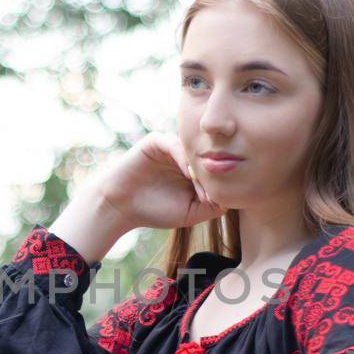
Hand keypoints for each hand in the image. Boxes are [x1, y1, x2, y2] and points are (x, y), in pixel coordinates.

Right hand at [91, 131, 226, 232]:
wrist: (120, 207)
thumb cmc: (154, 211)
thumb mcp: (190, 213)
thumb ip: (211, 206)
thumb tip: (233, 199)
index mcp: (193, 169)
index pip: (215, 167)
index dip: (222, 181)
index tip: (224, 198)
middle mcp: (184, 155)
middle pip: (208, 156)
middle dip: (215, 173)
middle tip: (219, 189)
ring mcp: (170, 146)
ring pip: (194, 150)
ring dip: (201, 167)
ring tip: (203, 186)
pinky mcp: (156, 141)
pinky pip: (175, 144)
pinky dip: (185, 158)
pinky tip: (188, 175)